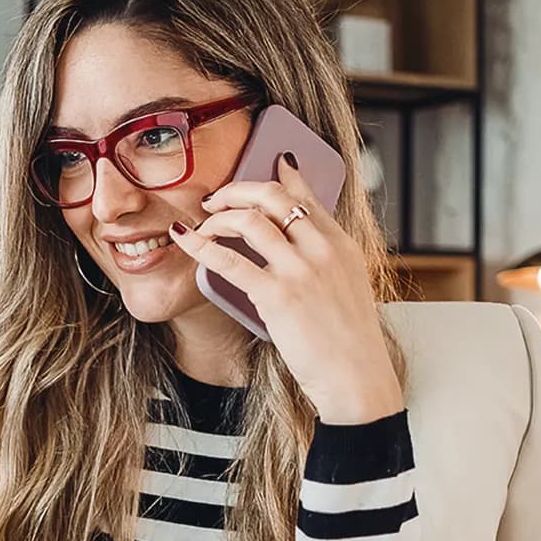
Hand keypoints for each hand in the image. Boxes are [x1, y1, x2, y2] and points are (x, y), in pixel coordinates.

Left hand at [167, 158, 402, 425]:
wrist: (356, 377)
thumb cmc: (348, 340)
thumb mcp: (347, 286)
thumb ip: (324, 257)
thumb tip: (298, 240)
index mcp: (341, 244)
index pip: (304, 195)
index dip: (278, 175)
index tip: (262, 163)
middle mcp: (322, 248)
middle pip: (272, 196)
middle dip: (236, 190)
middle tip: (215, 199)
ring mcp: (300, 270)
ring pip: (248, 220)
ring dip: (217, 216)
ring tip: (201, 224)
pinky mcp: (277, 295)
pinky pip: (229, 259)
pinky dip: (200, 245)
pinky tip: (184, 238)